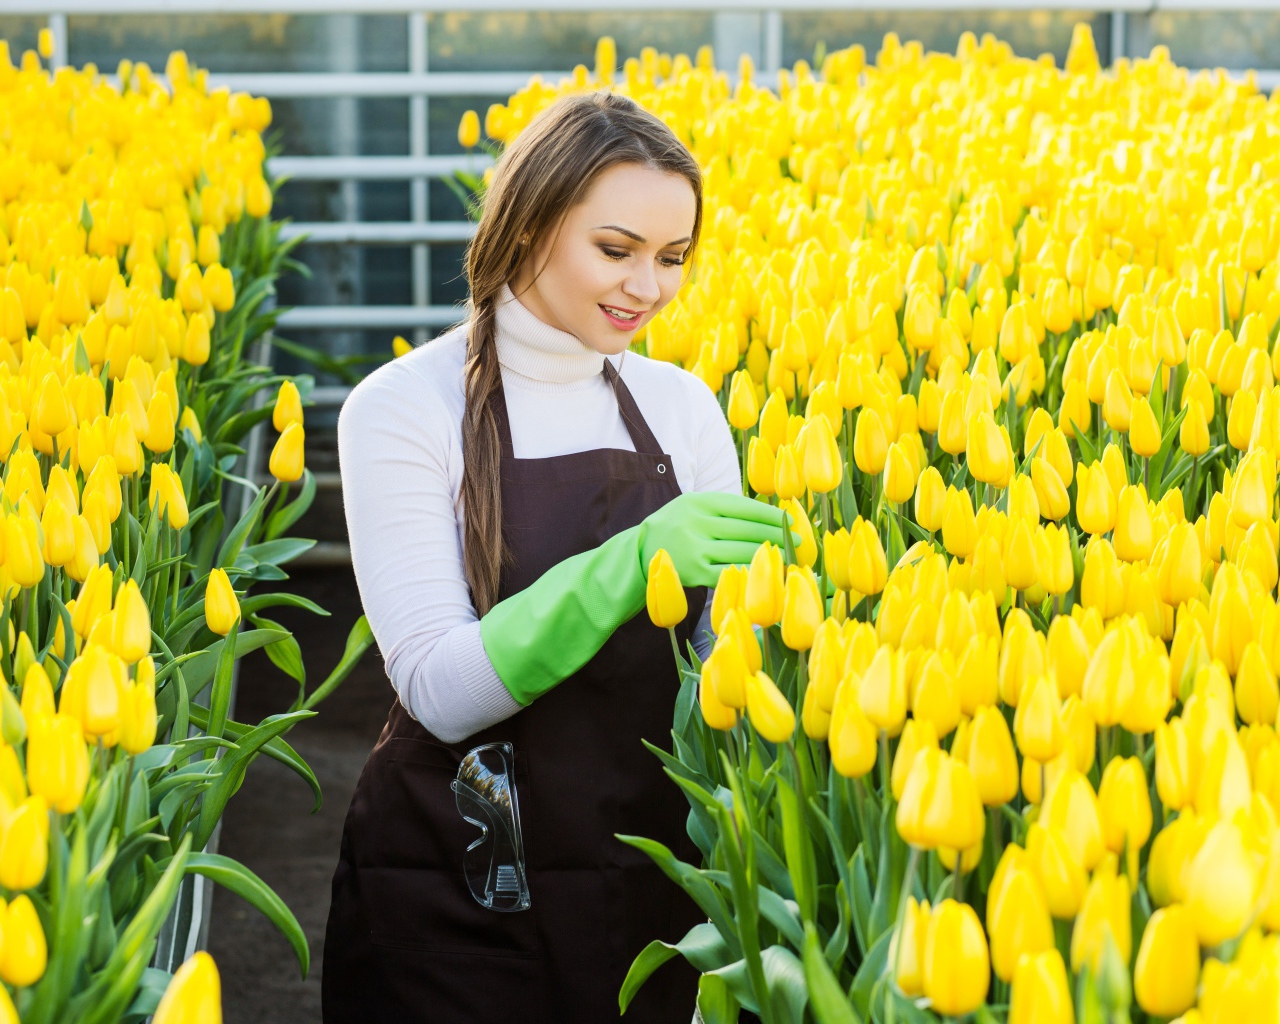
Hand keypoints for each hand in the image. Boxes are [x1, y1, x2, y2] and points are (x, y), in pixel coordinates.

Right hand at [638, 492, 788, 587]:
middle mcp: (696, 522)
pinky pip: (730, 572)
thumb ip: (724, 510)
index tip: (791, 521)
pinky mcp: (694, 573)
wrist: (638, 553)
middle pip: (747, 529)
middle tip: (799, 541)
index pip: (744, 507)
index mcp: (698, 502)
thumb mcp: (693, 508)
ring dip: (769, 555)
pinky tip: (766, 573)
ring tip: (788, 556)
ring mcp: (695, 548)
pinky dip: (750, 572)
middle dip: (777, 535)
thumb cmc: (676, 528)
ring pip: (742, 551)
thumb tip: (769, 517)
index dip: (771, 515)